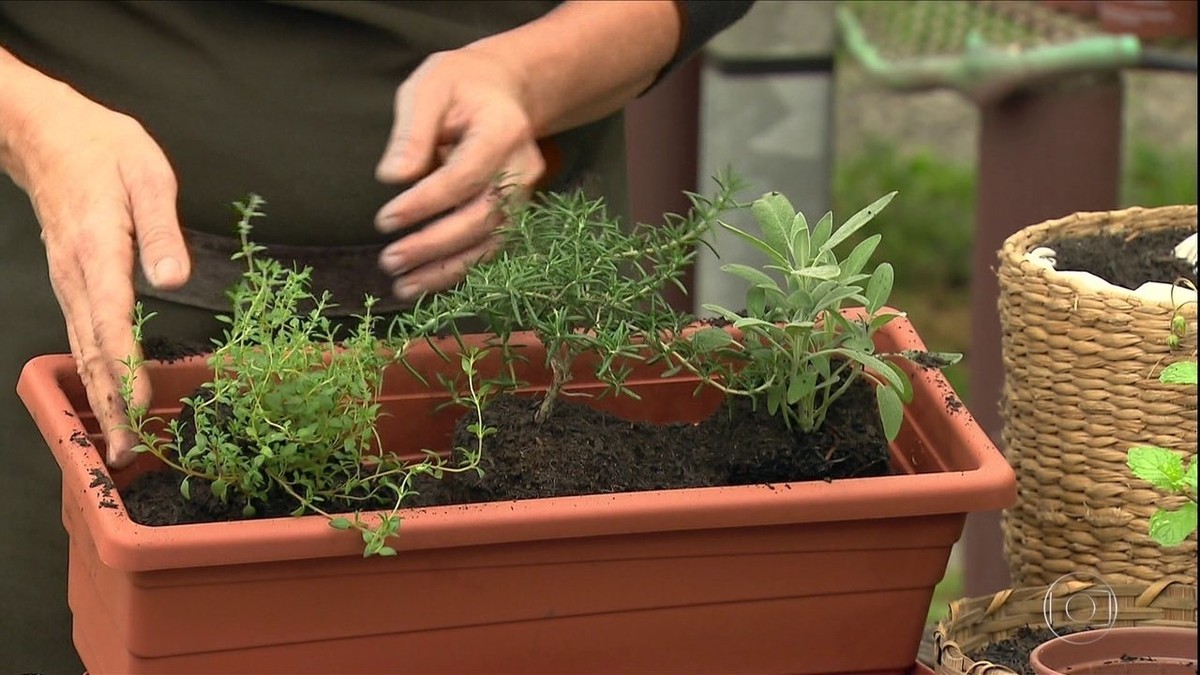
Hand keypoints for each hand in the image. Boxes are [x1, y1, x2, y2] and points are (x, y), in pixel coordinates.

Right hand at [1, 65, 189, 467]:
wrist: (45, 131)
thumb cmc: (104, 149)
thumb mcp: (147, 175)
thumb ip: (161, 229)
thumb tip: (173, 280)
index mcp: (100, 252)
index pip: (113, 322)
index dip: (124, 369)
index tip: (135, 409)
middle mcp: (78, 277)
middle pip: (94, 351)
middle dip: (109, 406)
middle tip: (124, 456)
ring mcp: (69, 281)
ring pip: (84, 350)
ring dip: (99, 398)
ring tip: (114, 444)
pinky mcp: (71, 280)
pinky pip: (82, 334)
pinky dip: (94, 371)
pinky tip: (105, 397)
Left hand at [374, 46, 545, 300]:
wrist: (505, 91)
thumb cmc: (461, 85)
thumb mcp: (429, 89)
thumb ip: (412, 132)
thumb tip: (392, 178)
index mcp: (504, 131)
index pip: (464, 177)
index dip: (425, 204)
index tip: (384, 220)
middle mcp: (523, 169)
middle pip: (482, 217)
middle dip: (434, 245)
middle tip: (389, 261)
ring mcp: (525, 195)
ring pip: (490, 242)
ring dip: (447, 270)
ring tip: (403, 286)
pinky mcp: (517, 213)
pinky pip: (491, 247)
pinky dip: (459, 269)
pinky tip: (425, 282)